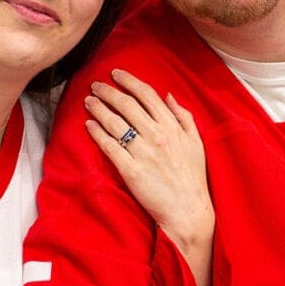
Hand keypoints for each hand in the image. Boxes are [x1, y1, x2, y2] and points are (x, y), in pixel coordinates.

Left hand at [85, 69, 214, 285]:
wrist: (188, 211)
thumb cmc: (192, 177)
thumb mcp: (196, 142)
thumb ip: (183, 116)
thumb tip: (168, 95)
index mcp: (172, 126)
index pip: (147, 95)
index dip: (129, 81)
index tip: (115, 74)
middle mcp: (156, 135)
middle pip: (126, 105)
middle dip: (108, 91)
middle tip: (95, 85)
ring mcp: (143, 152)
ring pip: (115, 122)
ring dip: (99, 108)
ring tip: (88, 101)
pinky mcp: (130, 170)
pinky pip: (109, 146)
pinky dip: (97, 133)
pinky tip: (89, 124)